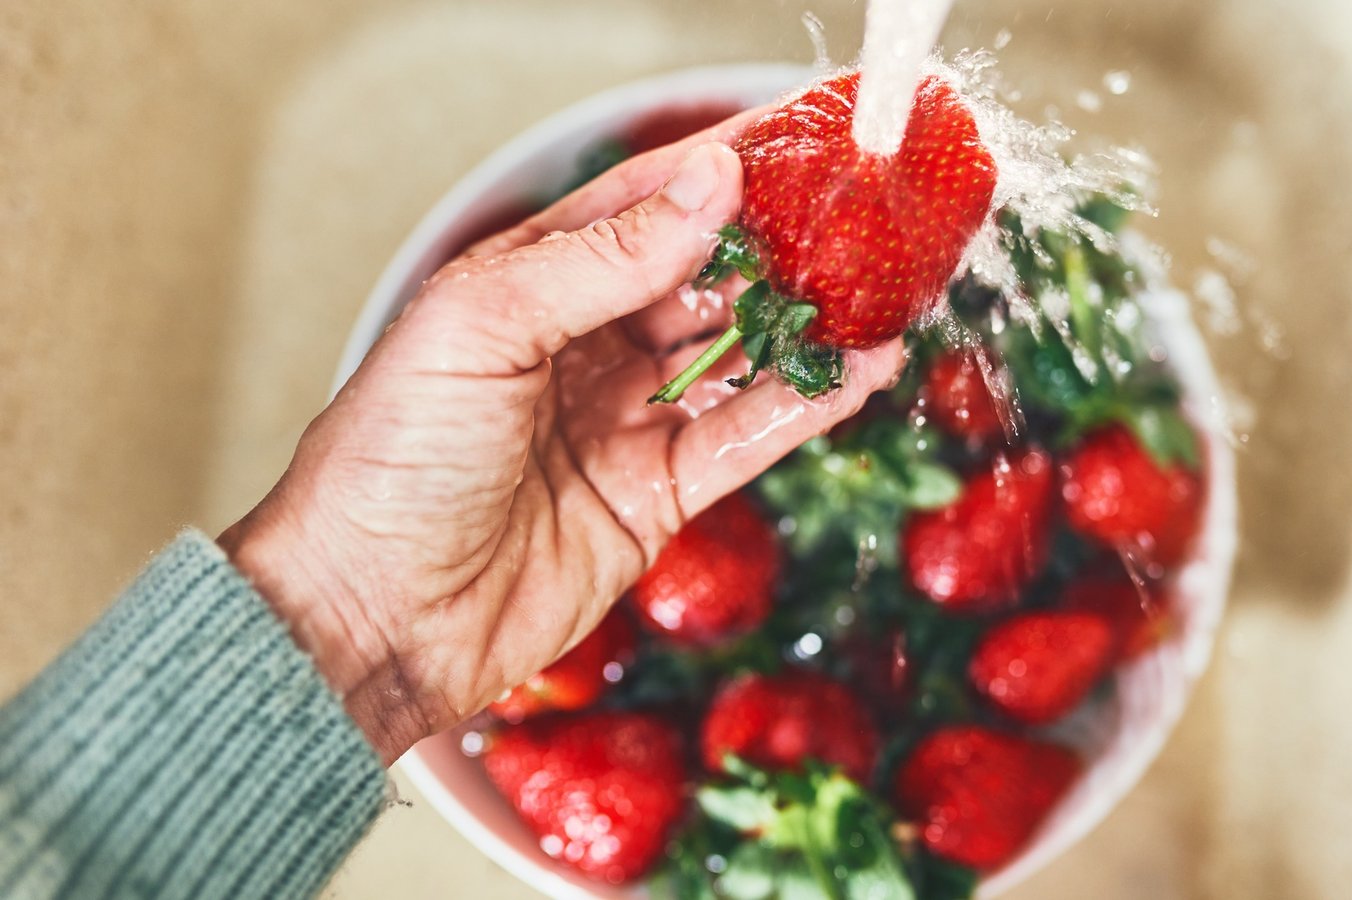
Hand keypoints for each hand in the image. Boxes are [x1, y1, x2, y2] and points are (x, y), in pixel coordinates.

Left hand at [218, 123, 903, 763]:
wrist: (371, 614)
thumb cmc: (393, 460)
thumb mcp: (485, 326)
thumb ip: (603, 259)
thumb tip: (709, 186)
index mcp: (527, 284)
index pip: (639, 205)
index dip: (713, 171)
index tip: (790, 140)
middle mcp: (582, 344)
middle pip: (699, 278)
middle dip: (773, 245)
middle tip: (854, 214)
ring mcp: (623, 420)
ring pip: (735, 355)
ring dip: (802, 322)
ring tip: (879, 284)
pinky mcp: (655, 496)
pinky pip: (745, 438)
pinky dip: (805, 405)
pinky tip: (861, 369)